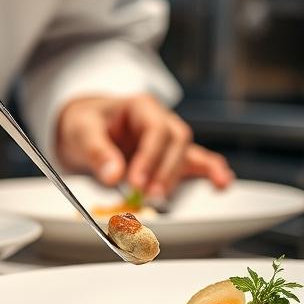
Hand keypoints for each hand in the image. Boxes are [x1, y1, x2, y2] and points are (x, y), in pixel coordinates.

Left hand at [56, 94, 232, 198]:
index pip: (156, 130)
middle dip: (165, 170)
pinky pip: (198, 162)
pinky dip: (211, 172)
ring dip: (179, 177)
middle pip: (177, 142)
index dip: (150, 157)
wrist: (85, 128)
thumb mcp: (82, 131)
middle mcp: (162, 121)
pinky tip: (221, 184)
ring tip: (166, 196)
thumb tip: (113, 175)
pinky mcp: (171, 158)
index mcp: (142, 107)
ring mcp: (169, 140)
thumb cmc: (86, 123)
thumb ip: (97, 151)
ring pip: (188, 154)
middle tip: (150, 194)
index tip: (136, 182)